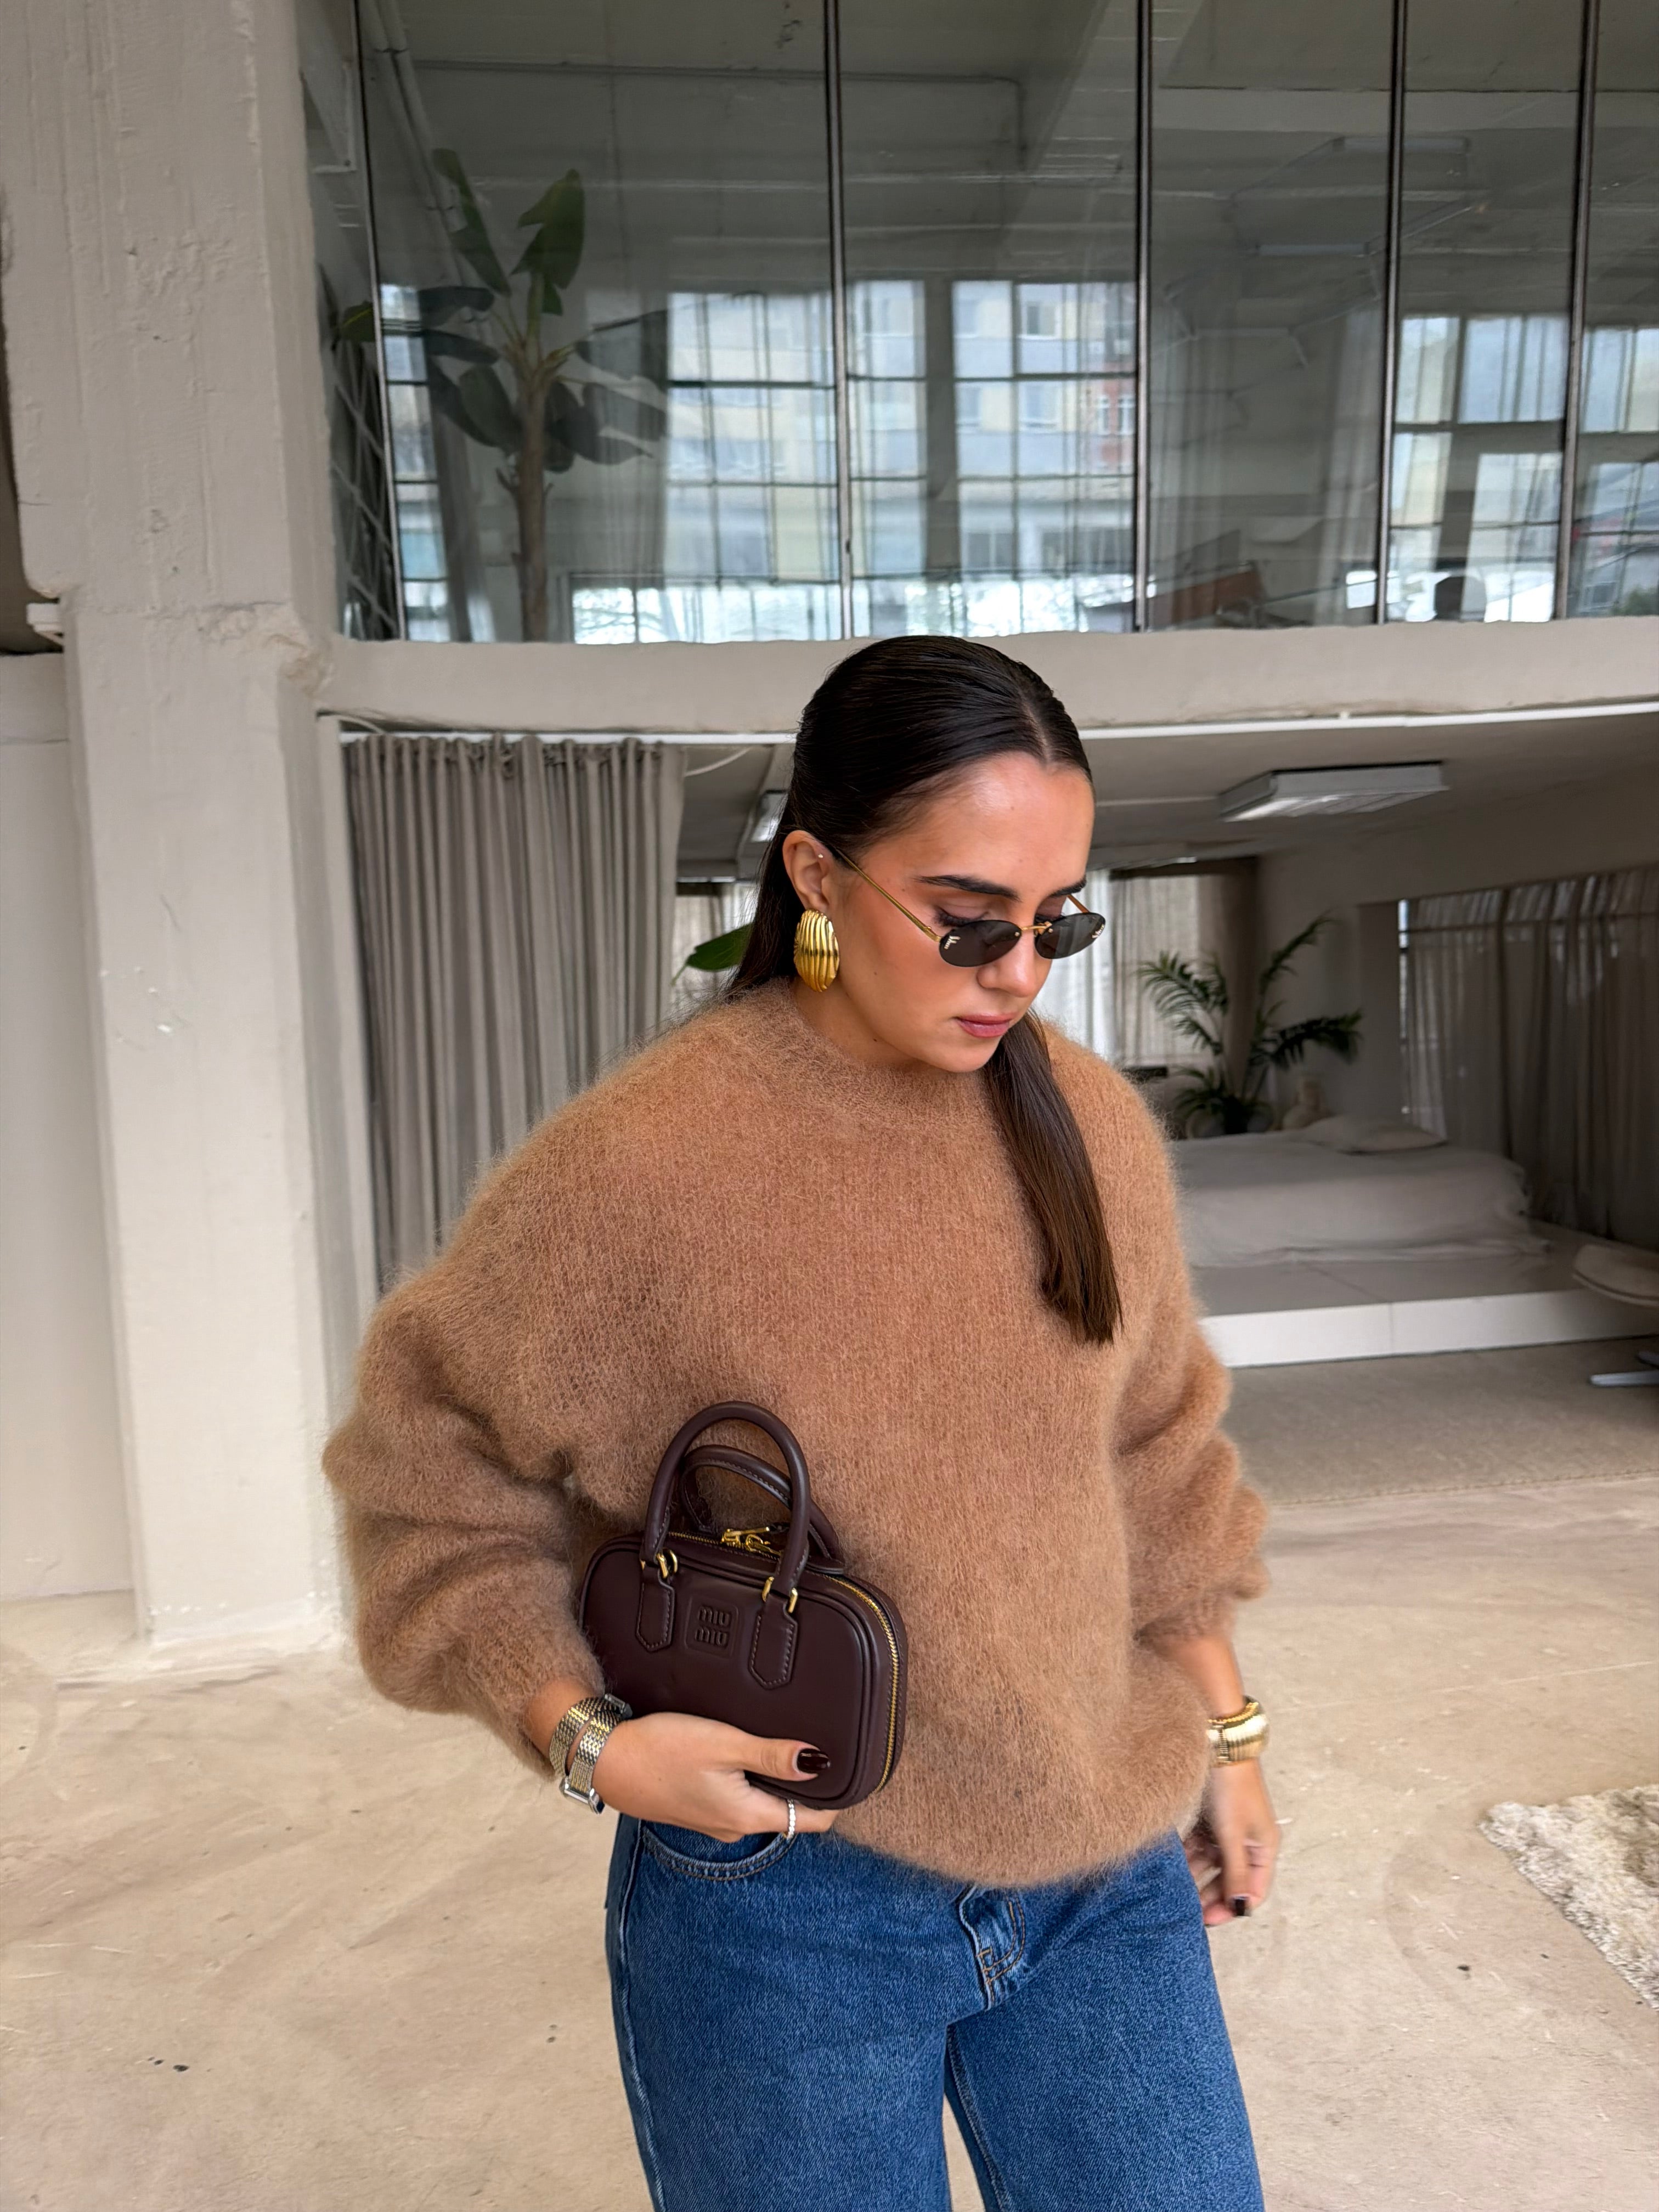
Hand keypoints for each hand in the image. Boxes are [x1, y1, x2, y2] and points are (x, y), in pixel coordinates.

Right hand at [591, 1709, 839, 1841]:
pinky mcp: (696, 1808)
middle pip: (787, 1812)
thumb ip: (772, 1754)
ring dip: (774, 1781)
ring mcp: (713, 1820)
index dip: (835, 1800)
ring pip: (760, 1803)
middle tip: (821, 1747)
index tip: (852, 1772)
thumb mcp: (724, 1744)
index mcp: (747, 1816)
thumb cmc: (663, 1751)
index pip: (810, 1821)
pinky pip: (736, 1799)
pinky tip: (742, 1754)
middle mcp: (734, 1827)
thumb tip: (820, 1761)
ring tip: (784, 1745)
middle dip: (806, 1786)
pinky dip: (748, 1780)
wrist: (607, 1761)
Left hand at [1183, 1760, 1277, 1925]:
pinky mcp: (1212, 1817)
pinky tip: (1173, 1866)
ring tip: (1176, 1892)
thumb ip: (1235, 1872)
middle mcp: (1249, 1840)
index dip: (1232, 1908)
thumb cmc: (1232, 1789)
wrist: (1217, 1744)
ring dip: (1197, 1877)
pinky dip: (1189, 1856)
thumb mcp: (1232, 1835)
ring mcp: (1229, 1828)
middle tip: (1189, 1911)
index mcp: (1264, 1848)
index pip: (1253, 1891)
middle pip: (1231, 1879)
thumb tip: (1242, 1907)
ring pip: (1213, 1863)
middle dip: (1211, 1895)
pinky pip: (1201, 1845)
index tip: (1208, 1920)